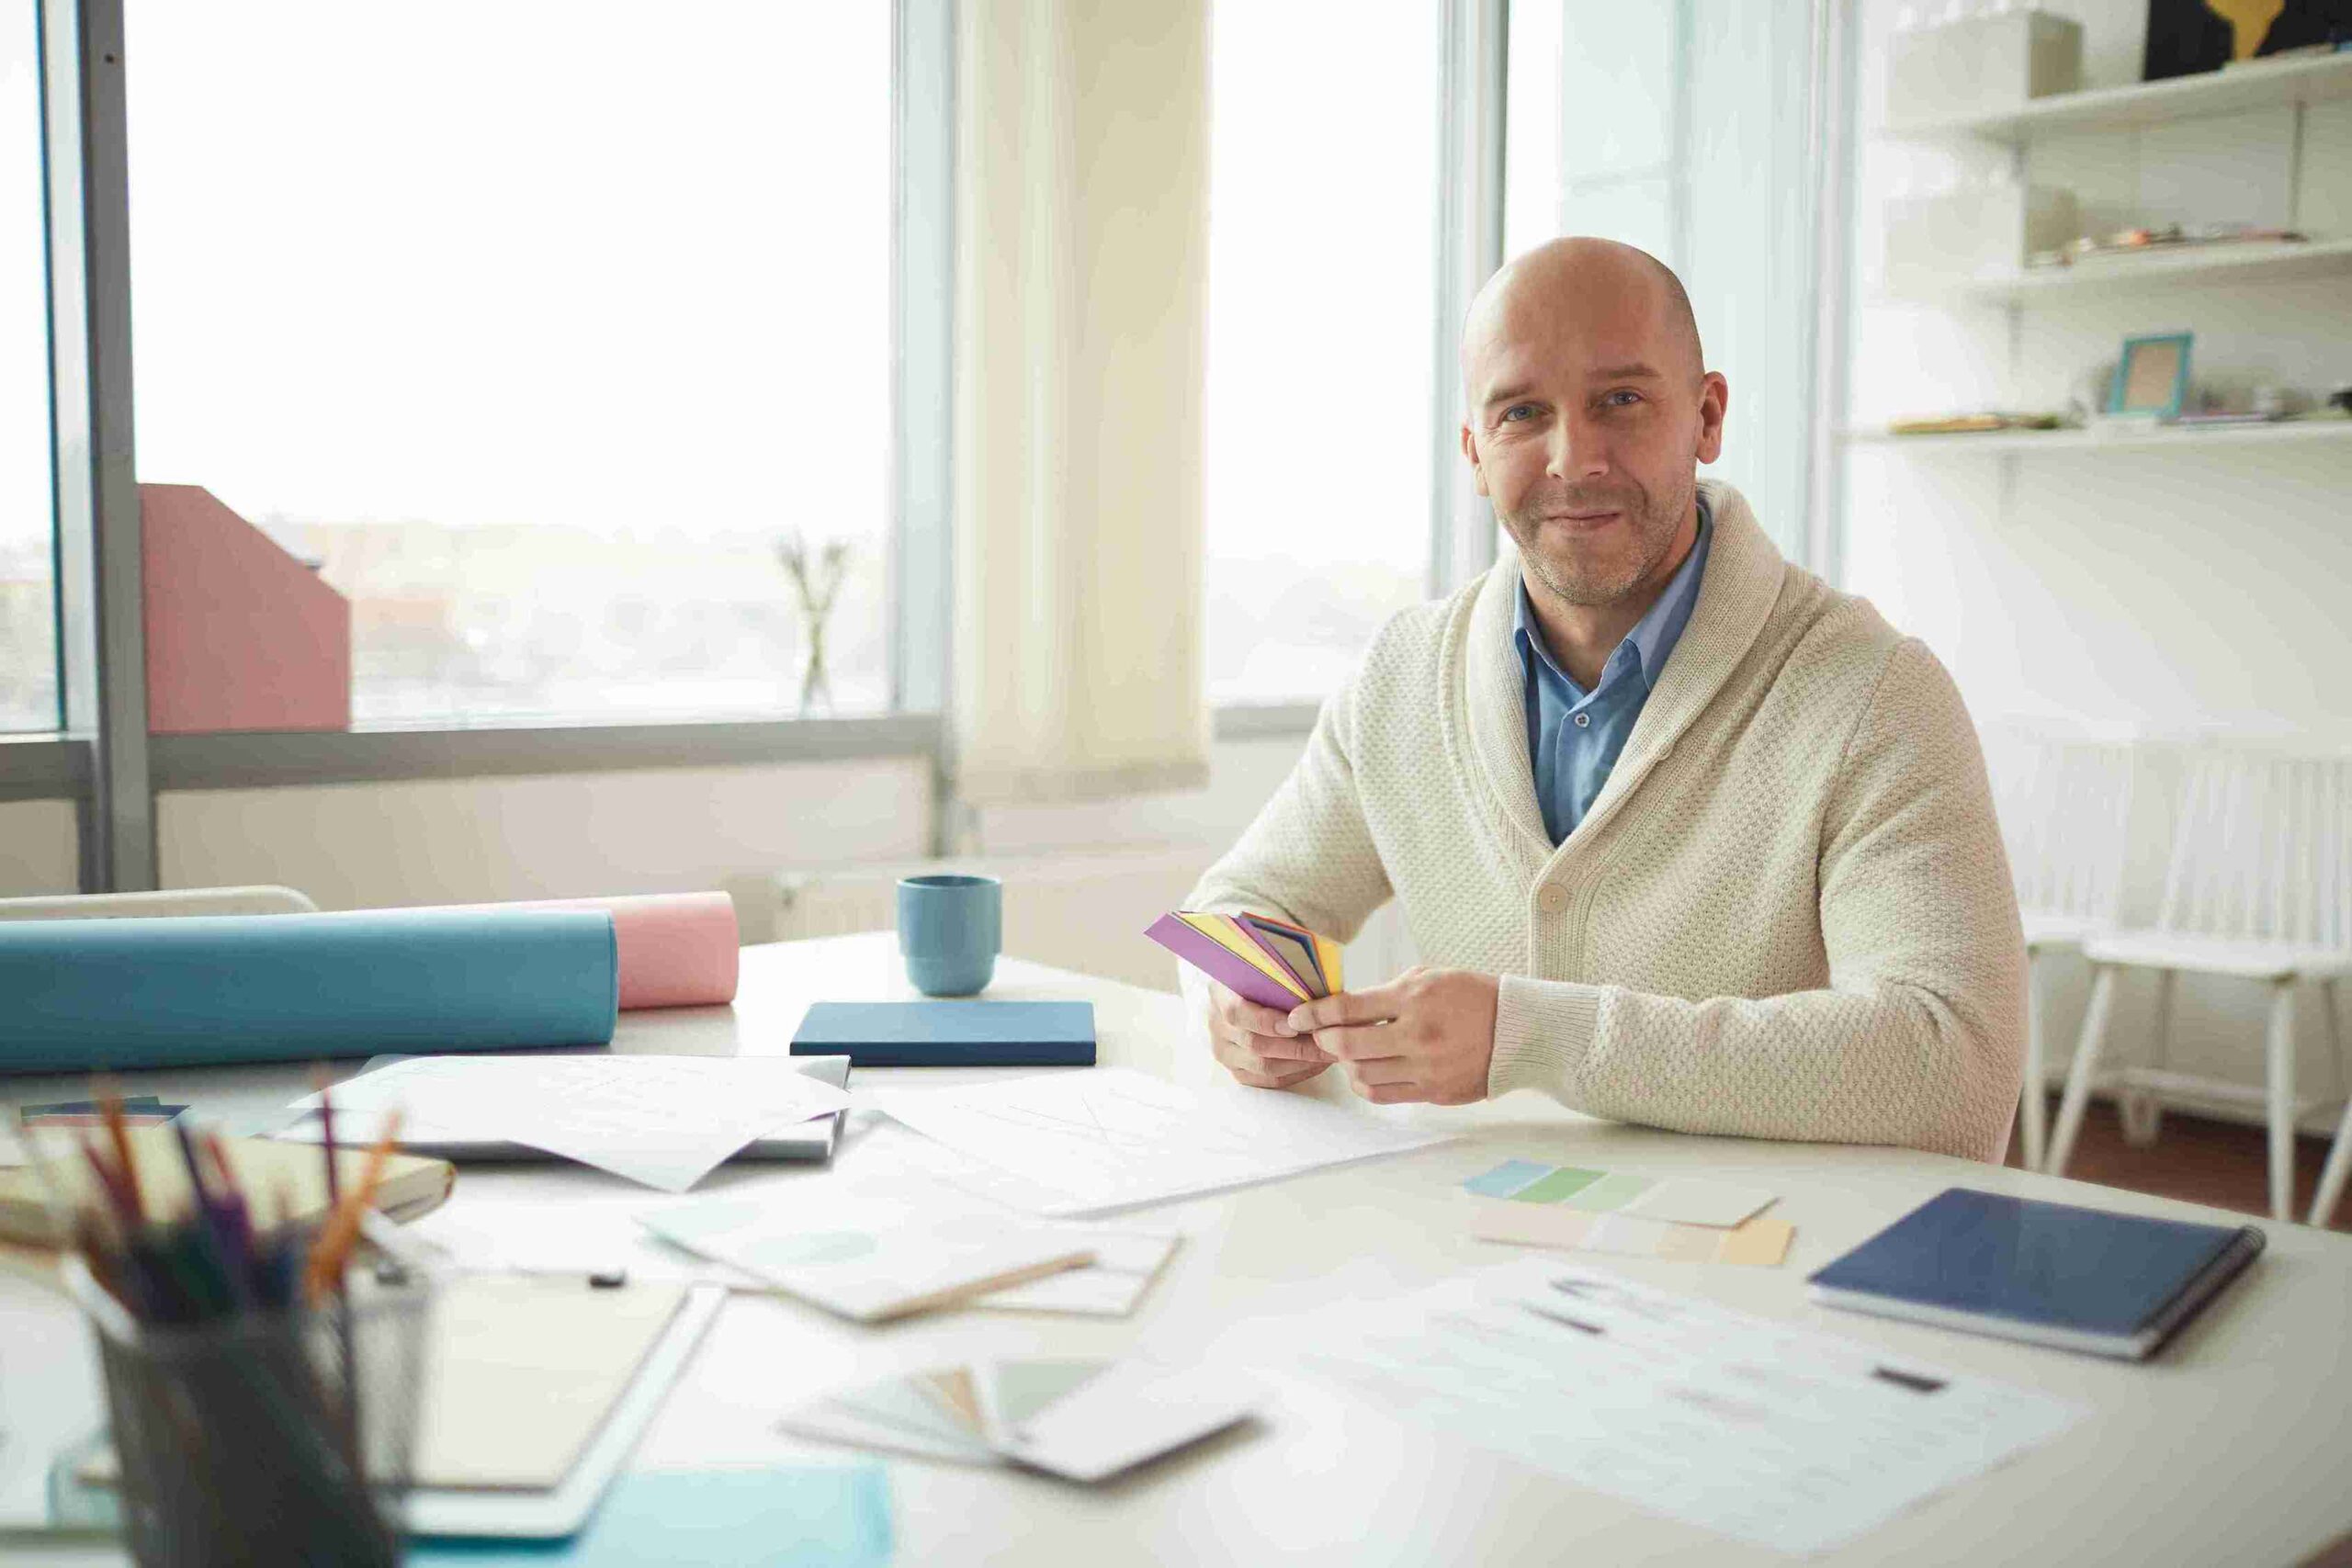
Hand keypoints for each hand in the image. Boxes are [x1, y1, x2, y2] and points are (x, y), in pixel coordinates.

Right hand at [1203, 977, 1332, 1090]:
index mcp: (1220, 996)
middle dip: (1297, 1046)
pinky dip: (1297, 1074)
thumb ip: (1279, 979)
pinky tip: (1317, 1063)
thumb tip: (1313, 990)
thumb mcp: (1264, 969)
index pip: (1237, 1013)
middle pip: (1255, 1045)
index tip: (1297, 1023)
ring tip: (1328, 1053)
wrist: (1243, 995)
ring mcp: (1225, 1052)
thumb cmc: (1263, 980)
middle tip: (1328, 1041)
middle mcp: (1217, 1027)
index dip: (1267, 1021)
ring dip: (1301, 1062)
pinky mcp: (1238, 1072)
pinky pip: (1269, 1080)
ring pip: (1264, 1067)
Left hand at [1287, 967, 1498, 1105]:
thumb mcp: (1428, 977)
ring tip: (1347, 1054)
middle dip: (1324, 1041)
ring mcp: (1426, 1067)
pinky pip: (1384, 1094)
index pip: (1347, 1009)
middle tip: (1319, 1037)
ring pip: (1362, 1075)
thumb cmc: (1470, 997)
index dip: (1313, 1014)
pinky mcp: (1434, 1091)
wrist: (1517, 1029)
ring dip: (1345, 1065)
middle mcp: (1417, 1035)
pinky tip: (1366, 1072)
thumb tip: (1344, 1010)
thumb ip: (1386, 993)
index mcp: (1414, 998)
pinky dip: (1366, 1084)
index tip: (1296, 1018)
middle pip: (1348, 1046)